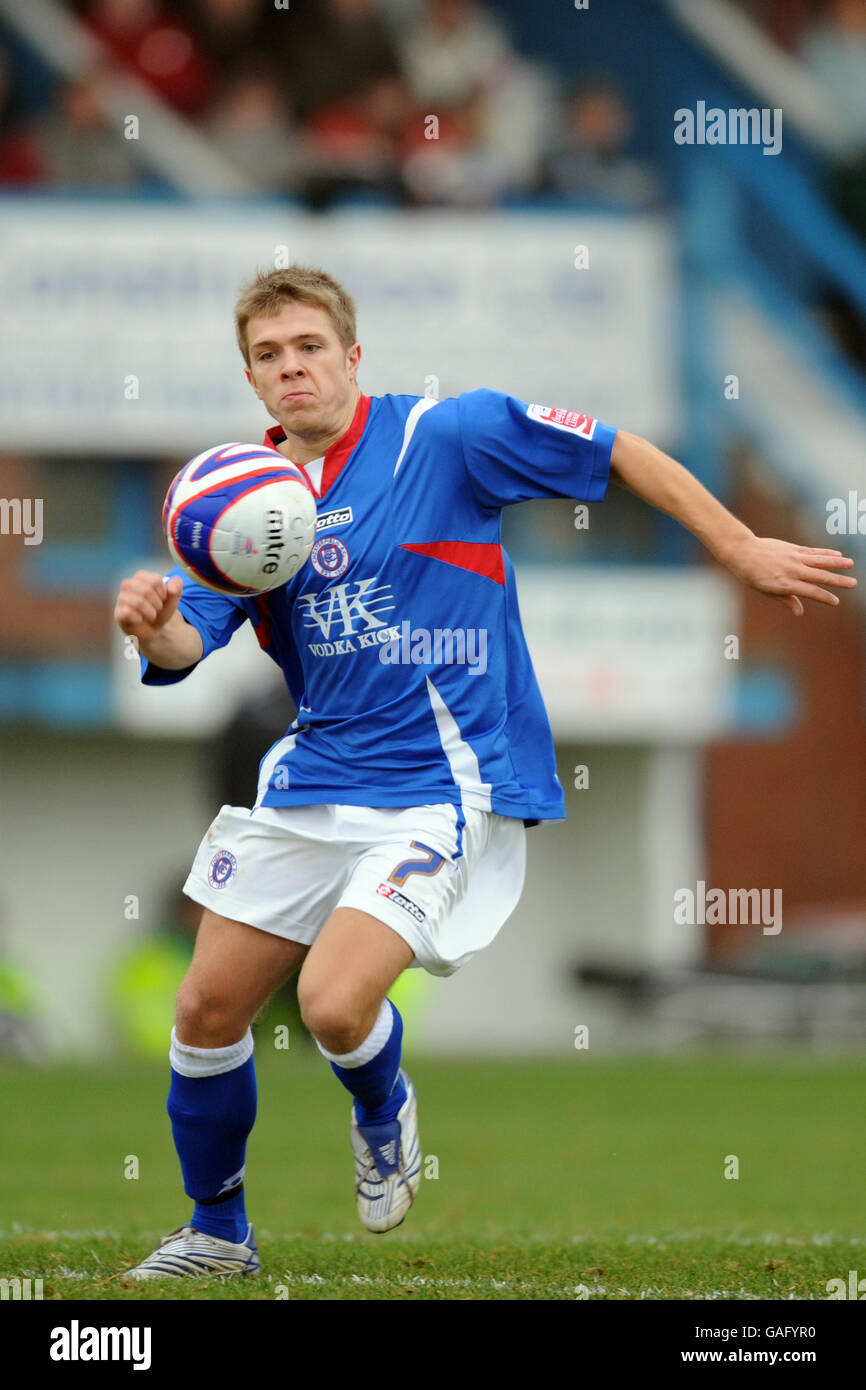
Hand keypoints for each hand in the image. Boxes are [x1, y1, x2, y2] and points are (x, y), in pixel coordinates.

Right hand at [114, 570, 183, 644]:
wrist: (154, 630)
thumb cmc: (161, 611)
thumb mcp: (173, 599)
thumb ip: (177, 588)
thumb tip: (171, 588)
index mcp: (141, 577)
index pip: (155, 581)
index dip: (163, 593)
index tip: (163, 599)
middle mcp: (128, 585)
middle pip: (146, 589)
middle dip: (157, 603)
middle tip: (158, 609)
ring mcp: (121, 599)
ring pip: (137, 601)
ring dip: (150, 612)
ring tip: (152, 616)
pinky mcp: (118, 613)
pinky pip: (127, 613)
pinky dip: (139, 618)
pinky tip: (140, 620)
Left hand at [724, 536, 856, 615]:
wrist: (744, 552)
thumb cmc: (754, 575)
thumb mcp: (767, 592)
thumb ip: (786, 600)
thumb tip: (800, 612)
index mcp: (785, 584)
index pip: (810, 592)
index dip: (824, 597)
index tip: (836, 601)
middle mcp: (792, 570)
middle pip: (819, 576)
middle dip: (837, 580)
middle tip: (853, 584)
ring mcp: (794, 558)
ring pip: (819, 560)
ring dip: (836, 563)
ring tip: (851, 565)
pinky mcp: (793, 549)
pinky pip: (812, 551)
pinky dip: (825, 553)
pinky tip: (837, 555)